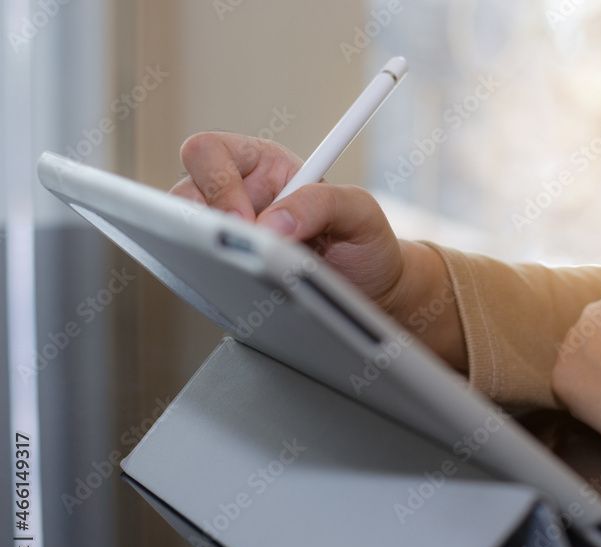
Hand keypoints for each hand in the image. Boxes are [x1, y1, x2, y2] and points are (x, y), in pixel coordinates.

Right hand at [169, 132, 466, 369]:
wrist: (373, 293)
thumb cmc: (366, 244)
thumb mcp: (361, 213)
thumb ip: (321, 204)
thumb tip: (270, 225)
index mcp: (266, 166)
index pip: (209, 153)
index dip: (216, 185)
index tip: (247, 224)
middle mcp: (239, 195)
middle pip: (182, 195)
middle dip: (207, 226)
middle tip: (249, 254)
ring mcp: (228, 234)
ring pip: (182, 235)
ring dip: (210, 254)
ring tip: (255, 273)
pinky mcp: (224, 269)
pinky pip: (196, 269)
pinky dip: (214, 278)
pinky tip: (246, 289)